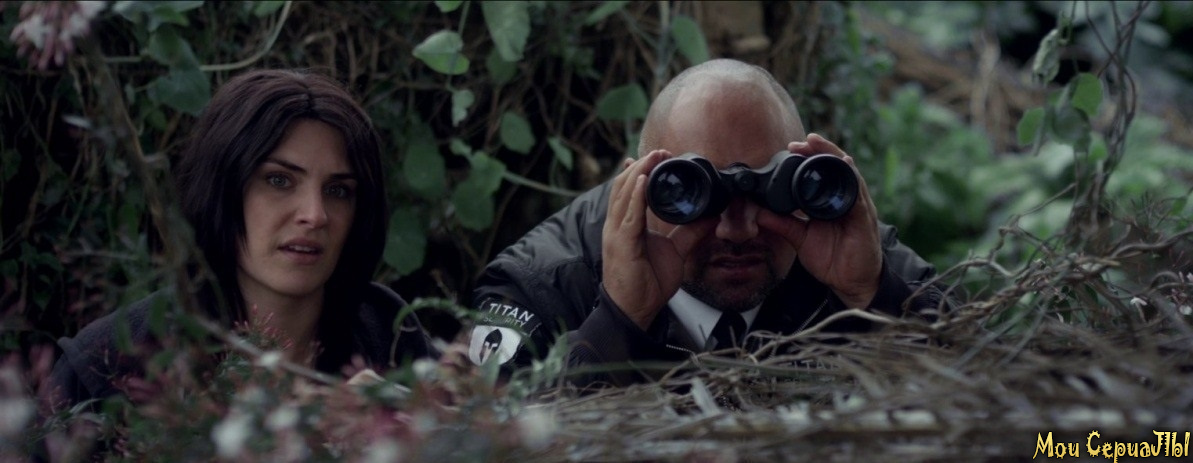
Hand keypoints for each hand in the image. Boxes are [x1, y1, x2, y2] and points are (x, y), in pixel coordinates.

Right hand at [602, 150, 715, 329]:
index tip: (657, 157)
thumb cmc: (647, 284)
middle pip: (624, 186)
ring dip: (639, 172)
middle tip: (661, 151)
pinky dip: (636, 196)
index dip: (639, 171)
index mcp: (626, 226)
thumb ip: (690, 233)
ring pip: (624, 194)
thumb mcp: (675, 253)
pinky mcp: (621, 244)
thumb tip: (710, 217)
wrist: (634, 311)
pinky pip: (628, 215)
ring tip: (654, 157)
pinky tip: (643, 180)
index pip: (628, 191)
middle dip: (641, 165)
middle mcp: (617, 226)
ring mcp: (616, 234)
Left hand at [757, 134, 882, 307]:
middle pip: (837, 166)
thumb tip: (758, 212)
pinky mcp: (864, 219)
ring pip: (848, 175)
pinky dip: (851, 182)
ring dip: (834, 158)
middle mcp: (846, 199)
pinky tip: (846, 168)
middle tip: (803, 140)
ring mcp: (857, 207)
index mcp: (831, 201)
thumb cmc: (832, 258)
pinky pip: (858, 197)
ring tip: (820, 145)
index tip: (791, 147)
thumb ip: (782, 223)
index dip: (810, 156)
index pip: (823, 172)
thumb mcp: (801, 238)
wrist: (851, 282)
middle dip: (821, 150)